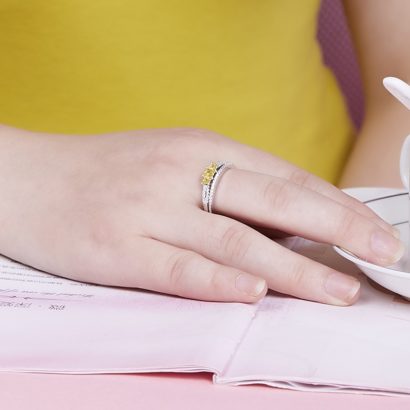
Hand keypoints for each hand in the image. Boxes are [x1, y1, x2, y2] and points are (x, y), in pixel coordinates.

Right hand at [0, 126, 402, 304]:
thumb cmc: (108, 173)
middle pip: (274, 201)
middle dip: (338, 229)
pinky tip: (254, 291)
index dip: (336, 205)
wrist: (30, 179)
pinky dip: (218, 279)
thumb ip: (226, 188)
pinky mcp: (116, 249)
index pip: (285, 176)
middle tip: (384, 254)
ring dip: (294, 268)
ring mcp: (148, 211)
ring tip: (339, 290)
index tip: (374, 230)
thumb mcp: (173, 164)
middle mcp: (179, 174)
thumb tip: (284, 221)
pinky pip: (177, 267)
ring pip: (235, 239)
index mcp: (199, 148)